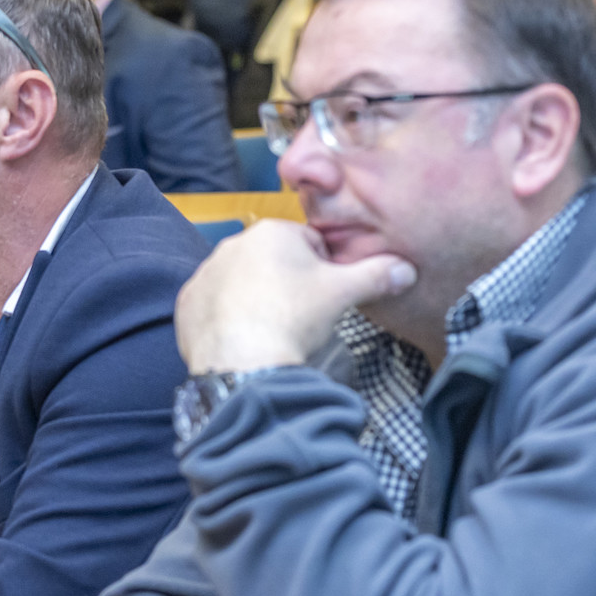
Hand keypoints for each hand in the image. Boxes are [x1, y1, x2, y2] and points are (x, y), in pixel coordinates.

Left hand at [175, 220, 415, 373]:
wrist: (244, 362)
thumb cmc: (293, 319)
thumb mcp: (344, 293)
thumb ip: (378, 275)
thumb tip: (408, 269)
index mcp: (271, 232)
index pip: (309, 244)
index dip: (324, 270)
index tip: (326, 296)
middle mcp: (232, 245)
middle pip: (273, 262)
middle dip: (288, 284)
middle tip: (301, 316)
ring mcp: (205, 275)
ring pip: (242, 284)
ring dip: (256, 300)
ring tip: (272, 331)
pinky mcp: (188, 304)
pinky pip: (214, 307)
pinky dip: (227, 320)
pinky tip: (244, 339)